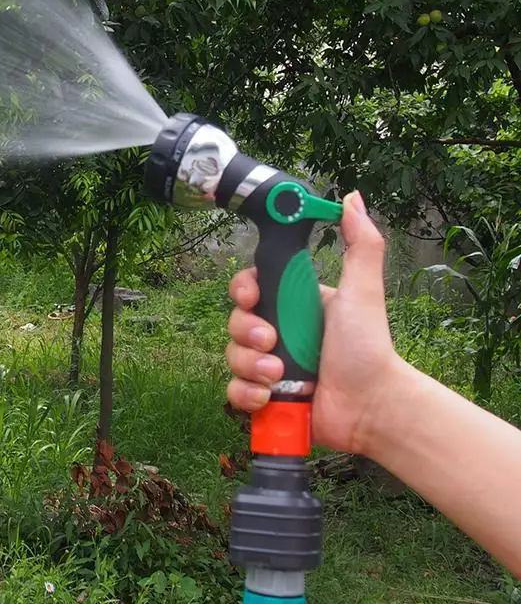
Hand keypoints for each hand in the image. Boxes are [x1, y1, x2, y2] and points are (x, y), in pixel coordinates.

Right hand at [224, 190, 400, 453]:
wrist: (371, 406)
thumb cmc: (368, 348)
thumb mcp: (362, 290)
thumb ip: (360, 244)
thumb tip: (351, 198)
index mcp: (294, 305)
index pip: (250, 288)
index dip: (243, 290)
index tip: (253, 296)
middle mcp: (278, 333)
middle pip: (235, 322)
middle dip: (247, 332)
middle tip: (271, 340)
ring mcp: (268, 366)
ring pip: (232, 356)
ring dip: (250, 365)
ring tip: (279, 375)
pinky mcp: (265, 398)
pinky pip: (235, 391)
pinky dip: (246, 394)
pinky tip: (268, 396)